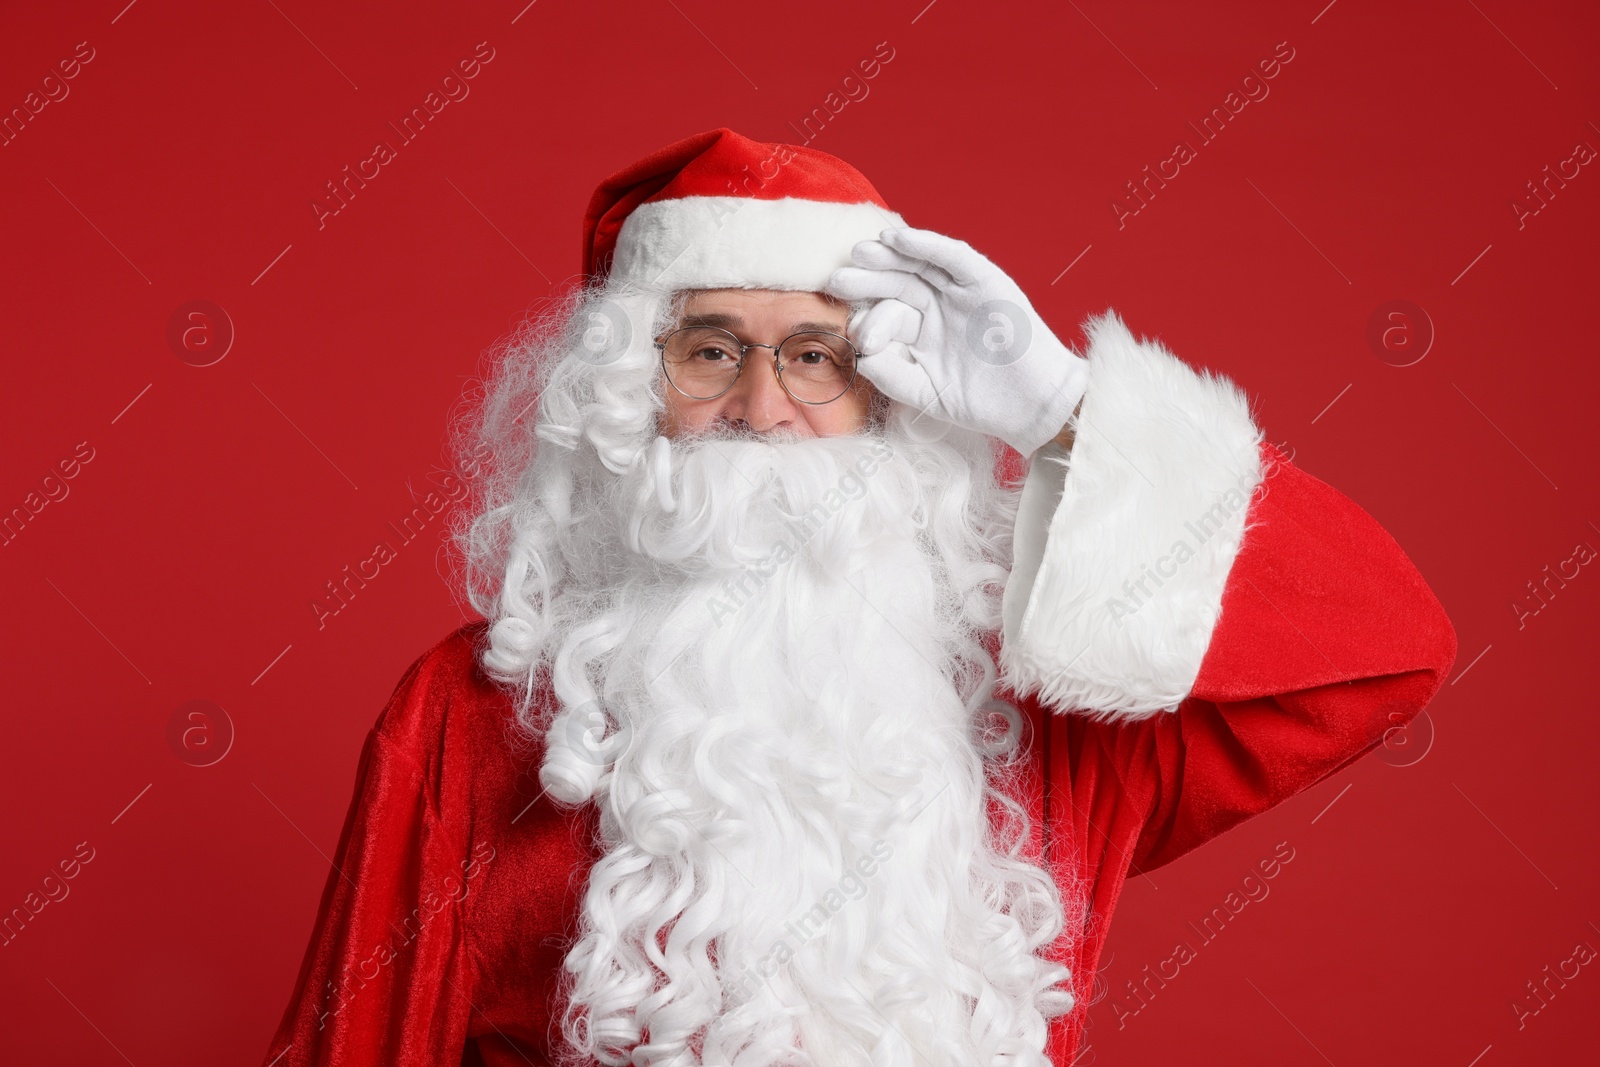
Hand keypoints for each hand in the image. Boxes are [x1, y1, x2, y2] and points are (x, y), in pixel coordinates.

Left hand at [825, 227, 1088, 455]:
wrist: (1033, 406)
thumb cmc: (983, 403)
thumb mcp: (926, 393)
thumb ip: (892, 375)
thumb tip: (861, 357)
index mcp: (923, 334)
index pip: (887, 316)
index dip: (868, 321)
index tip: (852, 332)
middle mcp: (939, 308)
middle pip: (896, 286)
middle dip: (867, 281)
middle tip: (836, 280)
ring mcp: (962, 293)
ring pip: (919, 267)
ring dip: (889, 256)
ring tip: (861, 252)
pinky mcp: (986, 282)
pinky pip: (953, 257)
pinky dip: (926, 246)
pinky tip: (897, 239)